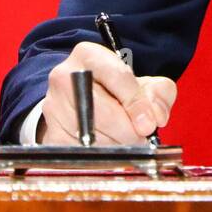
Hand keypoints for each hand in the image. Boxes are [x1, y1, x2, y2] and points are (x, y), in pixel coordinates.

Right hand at [36, 41, 176, 144]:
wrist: (80, 101)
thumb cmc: (115, 91)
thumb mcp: (142, 83)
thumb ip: (160, 94)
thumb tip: (156, 116)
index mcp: (89, 55)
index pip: (117, 78)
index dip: (137, 104)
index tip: (150, 124)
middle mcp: (64, 76)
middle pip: (104, 113)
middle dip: (129, 131)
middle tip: (139, 136)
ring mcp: (53, 106)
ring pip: (94, 137)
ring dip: (116, 146)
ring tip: (122, 140)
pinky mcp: (51, 133)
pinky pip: (81, 154)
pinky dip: (100, 157)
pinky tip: (106, 147)